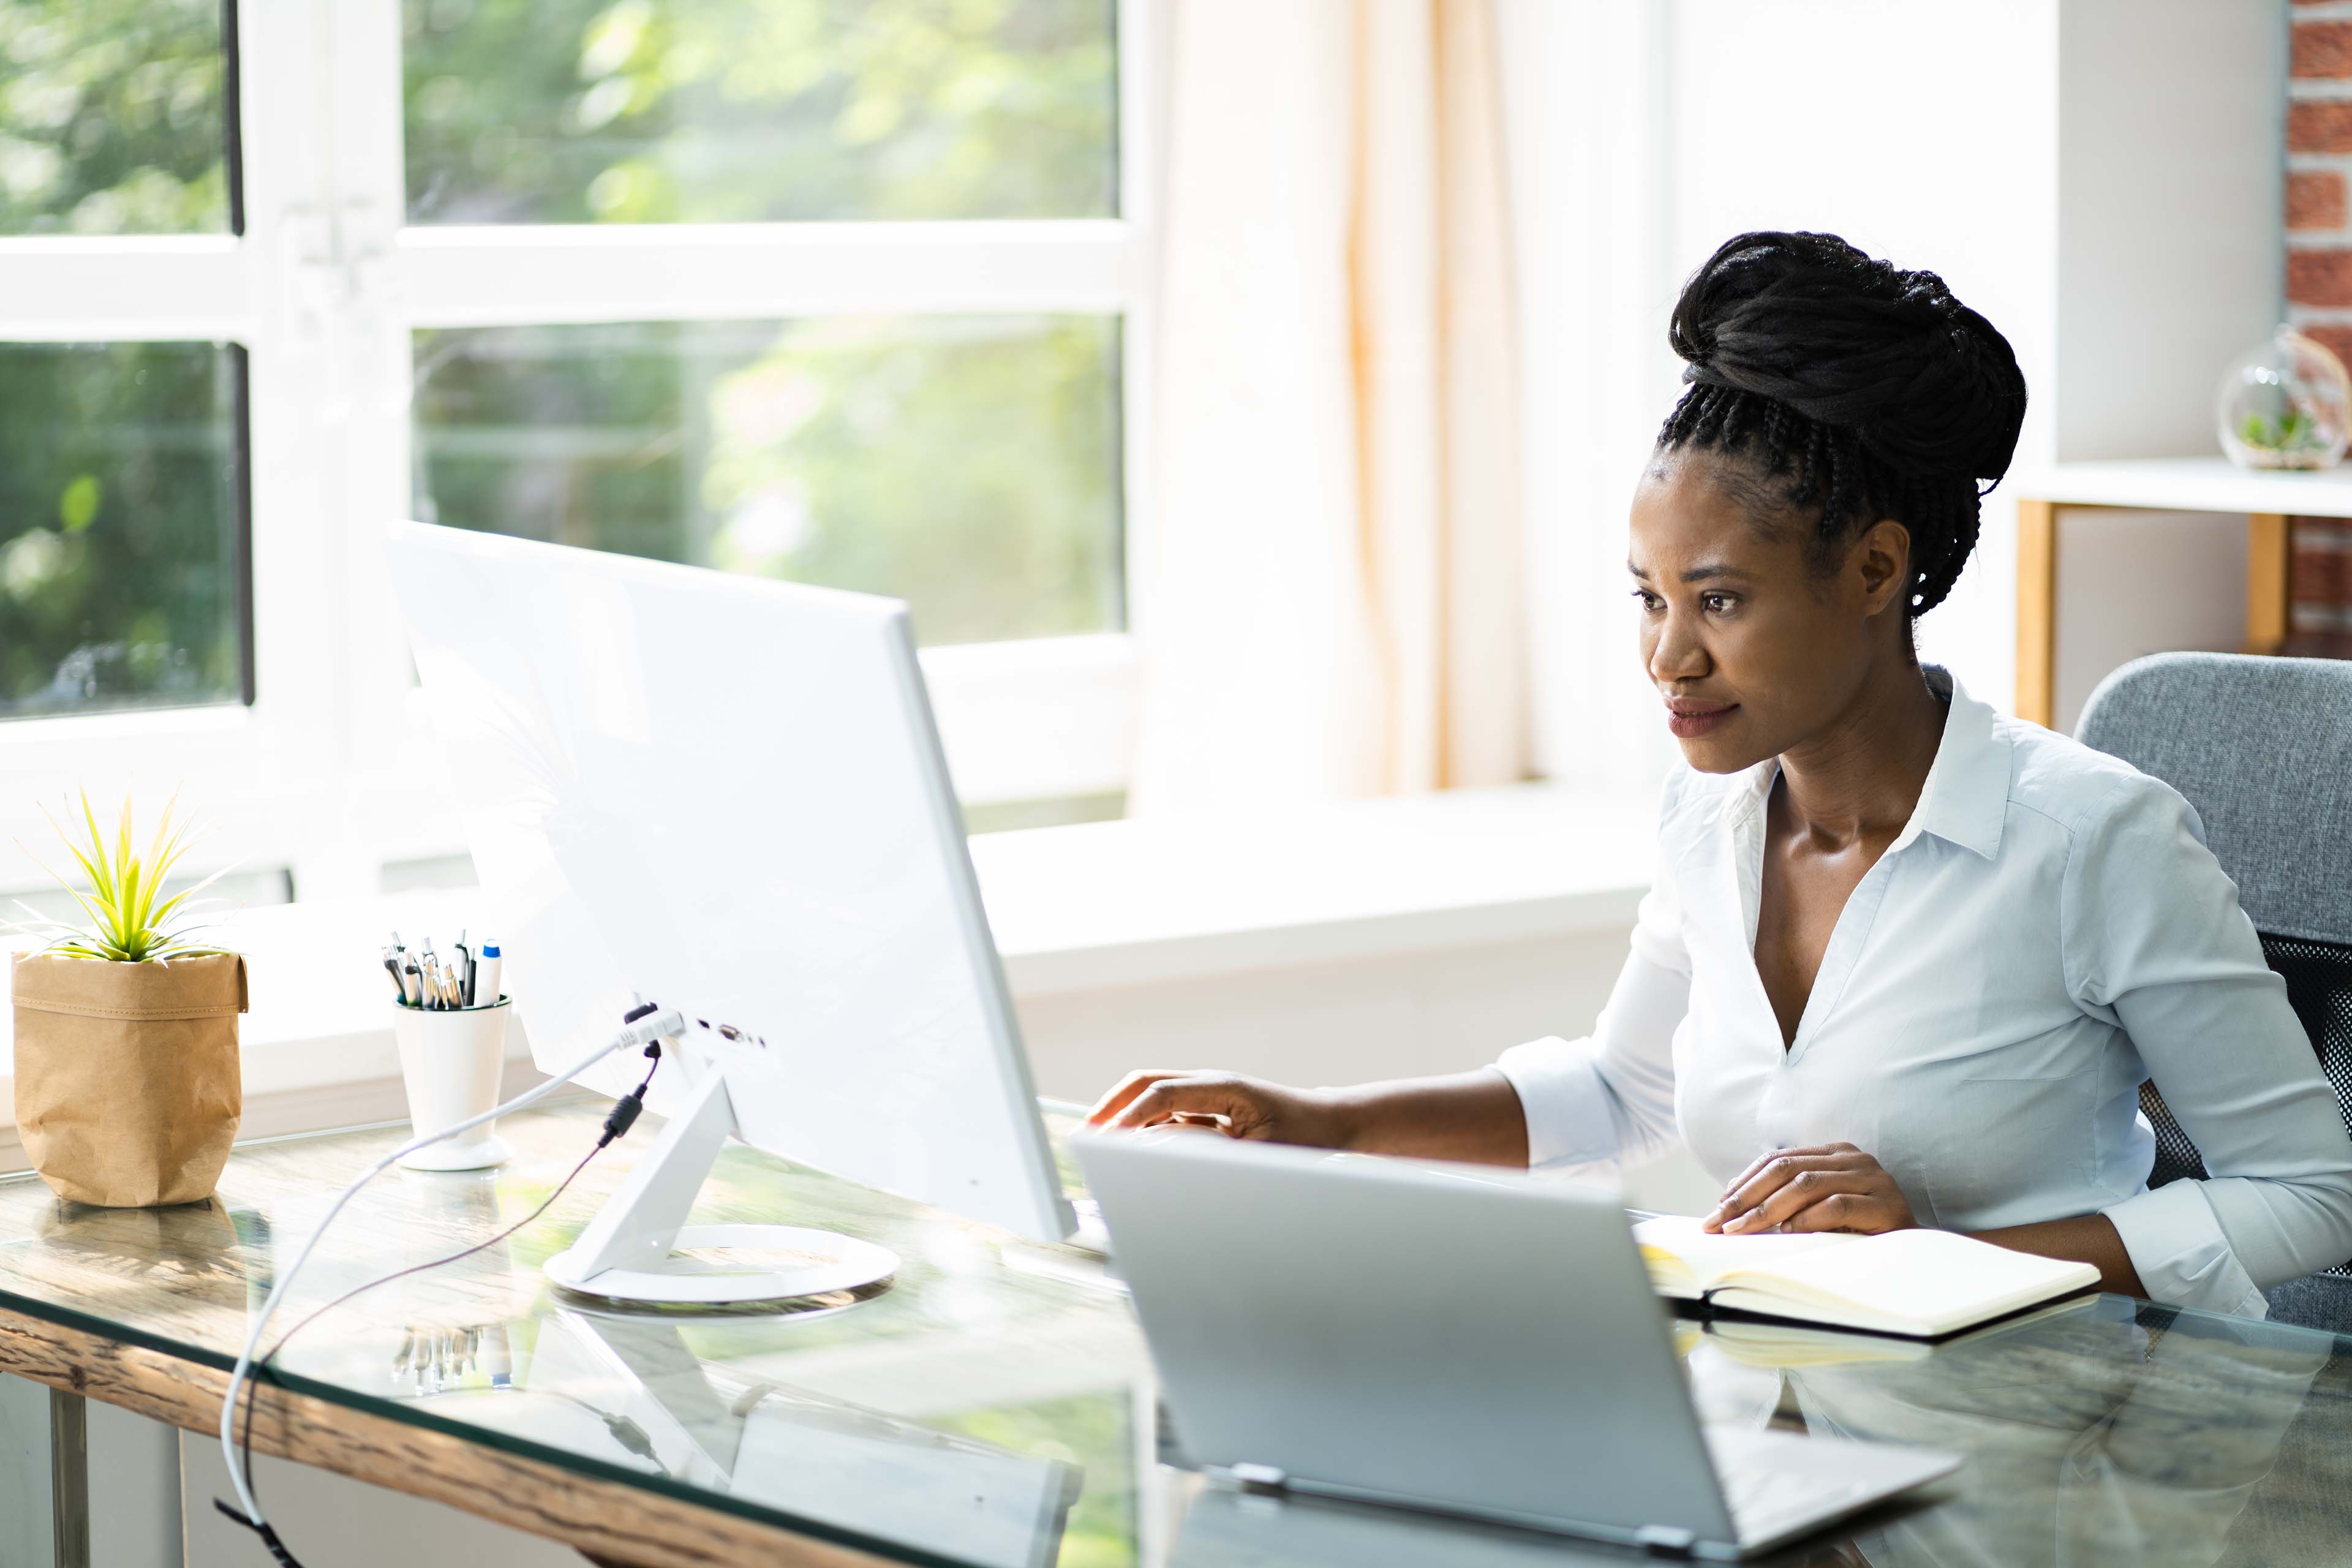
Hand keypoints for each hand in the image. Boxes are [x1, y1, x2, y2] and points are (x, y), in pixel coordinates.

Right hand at [1084, 1069, 1353, 1147]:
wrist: (1330, 1127)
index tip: (1104, 1141)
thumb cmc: (1303, 1140)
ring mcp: (1207, 1094)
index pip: (1161, 1092)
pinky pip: (1167, 1113)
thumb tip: (1158, 1148)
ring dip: (1125, 1116)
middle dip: (1112, 1107)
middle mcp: (1210, 1084)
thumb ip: (1208, 1151)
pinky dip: (1144, 1128)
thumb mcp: (1257, 1152)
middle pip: (1145, 1083)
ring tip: (1099, 1147)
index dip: (1128, 1116)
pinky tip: (1132, 1152)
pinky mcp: (1208, 1109)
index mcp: (1223, 1087)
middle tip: (1085, 1137)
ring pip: (1152, 1096)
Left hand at [1703, 1142, 1917, 1235]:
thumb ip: (1789, 1199)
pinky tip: (1786, 1232)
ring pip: (1807, 1184)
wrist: (1915, 1252)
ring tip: (1742, 1229)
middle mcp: (1854, 1158)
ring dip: (1767, 1209)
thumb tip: (1732, 1206)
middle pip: (1787, 1169)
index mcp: (1835, 1153)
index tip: (1717, 1208)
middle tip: (1720, 1223)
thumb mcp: (1821, 1209)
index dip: (1744, 1182)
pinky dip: (1807, 1218)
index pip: (1778, 1159)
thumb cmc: (1861, 1231)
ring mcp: (1872, 1178)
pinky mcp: (1885, 1203)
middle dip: (1747, 1197)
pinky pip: (1837, 1205)